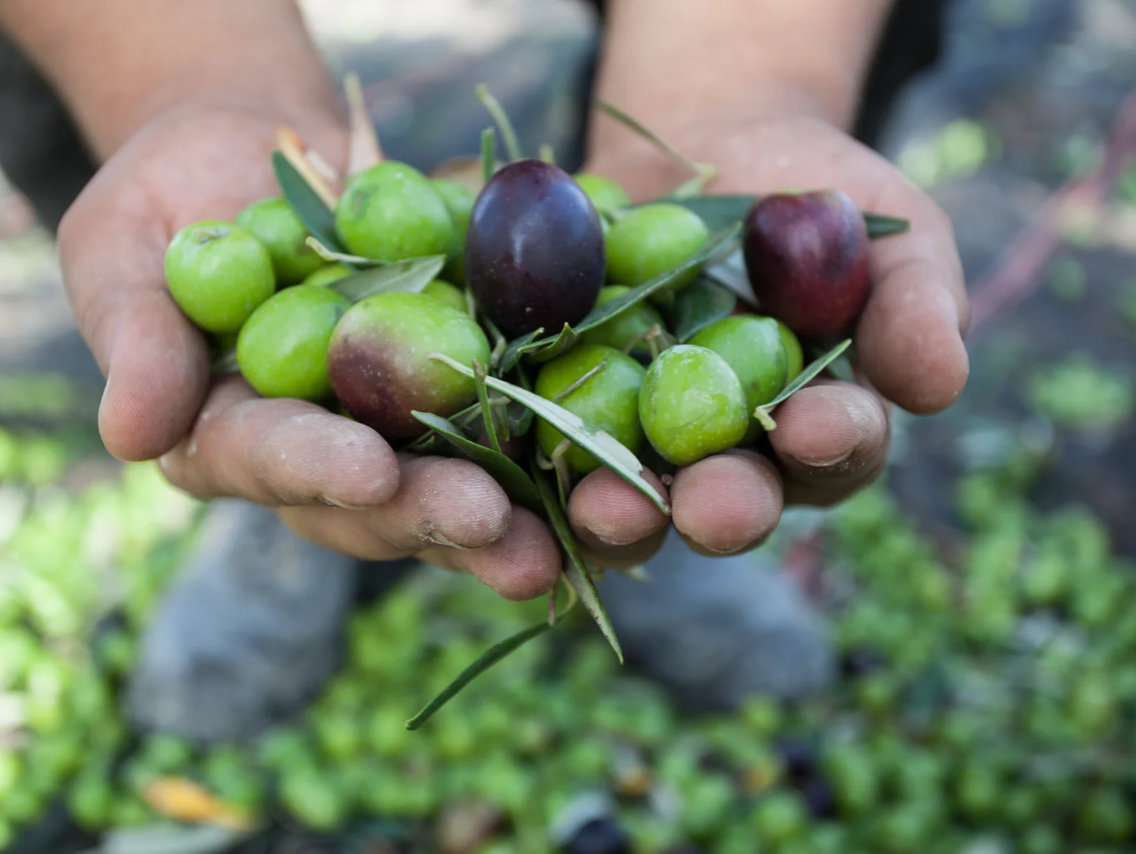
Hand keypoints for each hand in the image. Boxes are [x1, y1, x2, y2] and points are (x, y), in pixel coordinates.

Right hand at [57, 103, 561, 600]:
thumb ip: (138, 337)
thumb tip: (131, 436)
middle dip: (435, 514)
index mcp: (227, 439)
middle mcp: (318, 459)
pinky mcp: (462, 396)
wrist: (258, 149)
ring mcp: (395, 434)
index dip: (316, 468)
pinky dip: (565, 453)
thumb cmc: (172, 194)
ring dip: (515, 519)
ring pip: (456, 489)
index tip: (367, 469)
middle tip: (496, 529)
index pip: (267, 461)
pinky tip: (617, 480)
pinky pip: (516, 431)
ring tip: (569, 543)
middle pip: (376, 503)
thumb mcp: (126, 248)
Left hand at [568, 107, 968, 564]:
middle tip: (704, 505)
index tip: (815, 425)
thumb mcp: (887, 228)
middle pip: (728, 503)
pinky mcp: (558, 409)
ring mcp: (638, 441)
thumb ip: (914, 301)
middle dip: (718, 507)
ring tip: (600, 505)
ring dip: (618, 510)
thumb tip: (937, 382)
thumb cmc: (815, 195)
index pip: (834, 453)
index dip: (829, 445)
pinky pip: (539, 440)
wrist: (704, 146)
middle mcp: (727, 458)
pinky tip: (507, 459)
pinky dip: (525, 452)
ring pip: (631, 497)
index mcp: (815, 432)